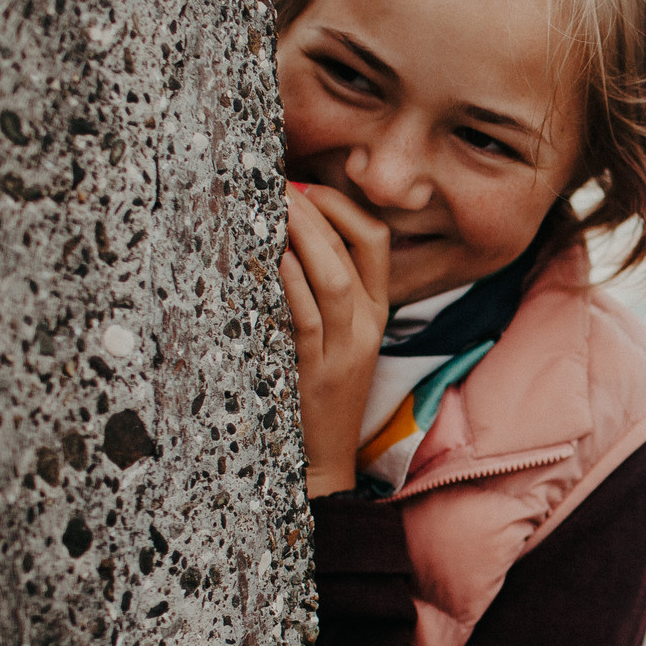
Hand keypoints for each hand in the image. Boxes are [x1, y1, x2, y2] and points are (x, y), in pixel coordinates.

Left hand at [279, 183, 390, 496]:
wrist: (320, 461)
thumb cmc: (317, 391)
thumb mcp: (335, 336)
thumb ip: (319, 290)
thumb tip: (281, 233)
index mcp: (375, 311)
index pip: (375, 240)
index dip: (341, 206)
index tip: (304, 187)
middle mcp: (367, 326)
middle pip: (356, 249)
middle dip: (317, 209)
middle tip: (280, 184)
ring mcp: (343, 350)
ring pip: (333, 278)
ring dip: (303, 236)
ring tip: (273, 207)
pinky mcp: (314, 372)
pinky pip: (304, 318)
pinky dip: (288, 282)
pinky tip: (269, 257)